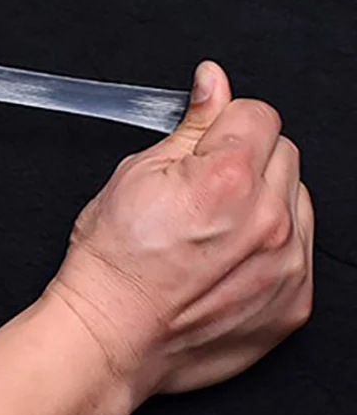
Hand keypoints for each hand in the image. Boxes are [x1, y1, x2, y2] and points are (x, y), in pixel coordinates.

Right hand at [49, 60, 313, 401]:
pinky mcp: (295, 302)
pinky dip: (273, 242)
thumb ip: (191, 124)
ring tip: (216, 224)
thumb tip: (212, 81)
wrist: (113, 333)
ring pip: (297, 198)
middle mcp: (268, 220)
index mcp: (227, 177)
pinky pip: (301, 248)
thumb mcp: (137, 172)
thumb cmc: (115, 258)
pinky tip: (230, 256)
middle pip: (283, 151)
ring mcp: (287, 265)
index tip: (205, 141)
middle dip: (246, 156)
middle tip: (202, 186)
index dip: (224, 122)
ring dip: (264, 199)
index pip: (259, 113)